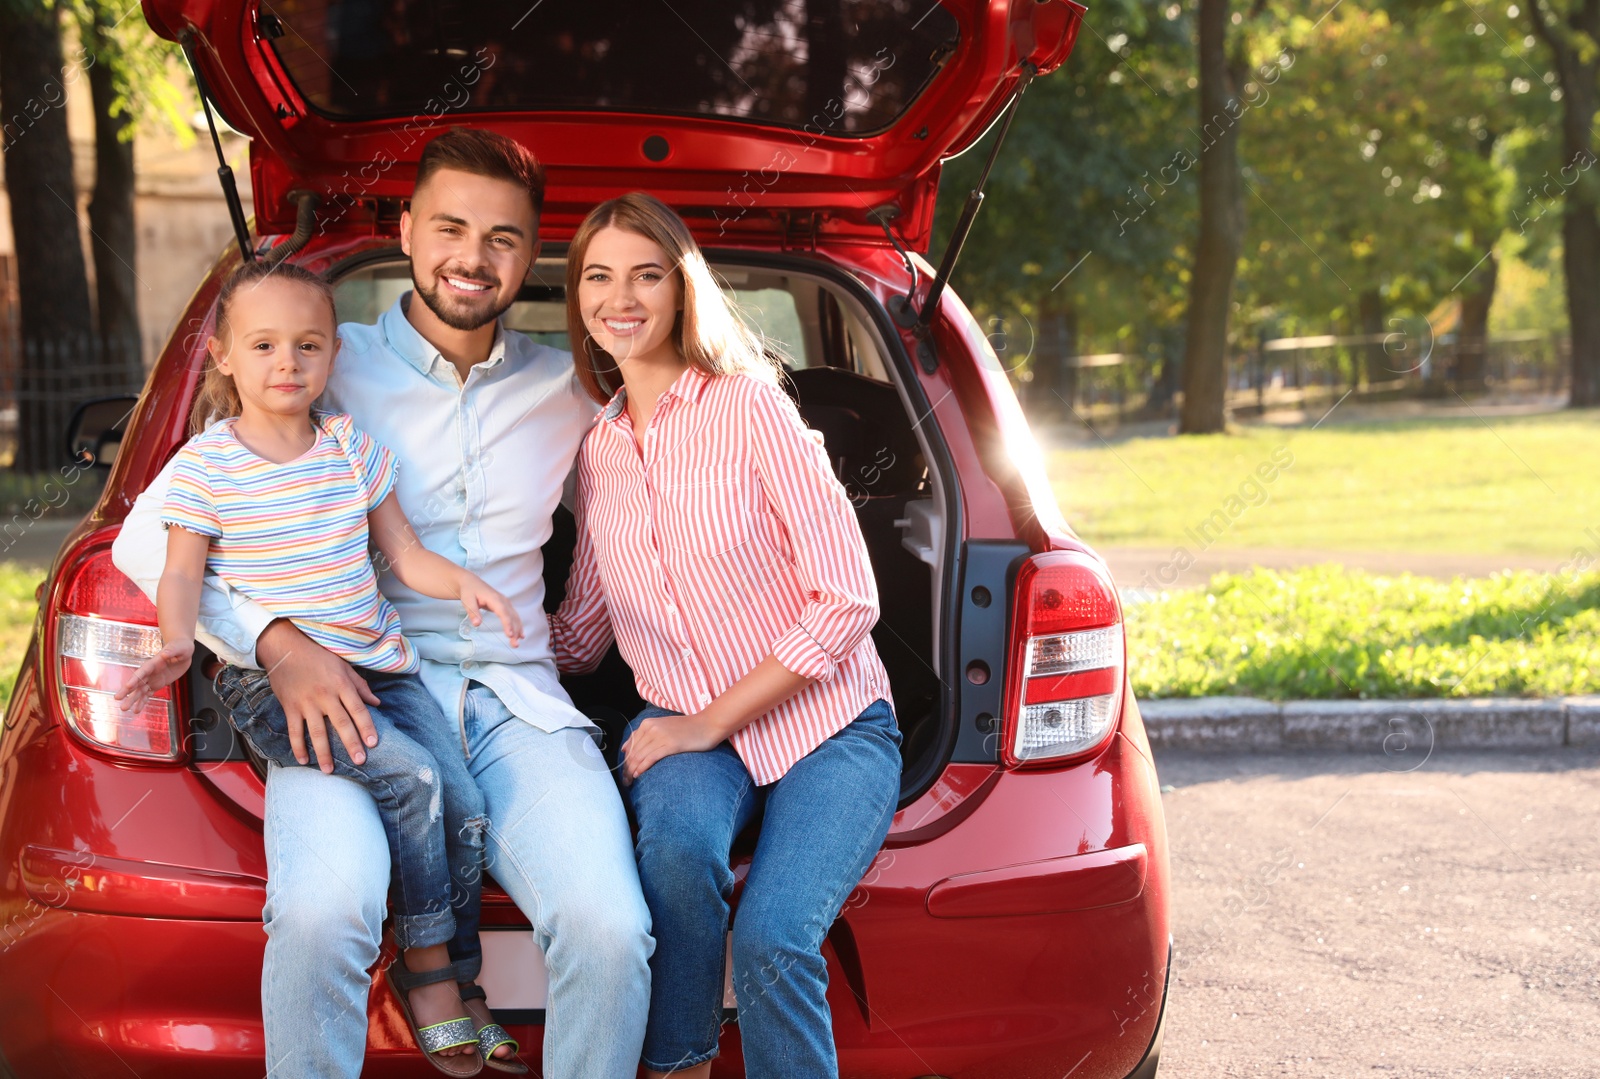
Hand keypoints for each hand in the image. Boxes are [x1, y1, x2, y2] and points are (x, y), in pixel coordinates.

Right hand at [115, 639, 194, 713]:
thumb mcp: (179, 648)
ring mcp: (152, 679)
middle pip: (137, 682)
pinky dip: (142, 702)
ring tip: (124, 709)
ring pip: (140, 691)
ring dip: (132, 699)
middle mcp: (150, 672)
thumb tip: (164, 654)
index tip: (127, 686)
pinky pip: (148, 694)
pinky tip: (136, 711)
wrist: (183, 651)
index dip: (135, 678)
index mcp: (153, 663)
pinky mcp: (157, 684)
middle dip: (127, 690)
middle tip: (117, 698)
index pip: (142, 671)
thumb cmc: (181, 647)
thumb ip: (172, 651)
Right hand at [257, 619, 380, 771]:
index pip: (358, 710)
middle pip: (341, 724)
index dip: (366, 727)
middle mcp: (325, 696)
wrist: (285, 648)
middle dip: (351, 744)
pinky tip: (303, 760)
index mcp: (341, 685)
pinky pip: (294, 731)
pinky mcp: (290, 707)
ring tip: (329, 770)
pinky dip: (297, 747)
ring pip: (316, 732)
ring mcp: (306, 703)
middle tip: (360, 761)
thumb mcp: (344, 666)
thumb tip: (377, 703)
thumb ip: (361, 686)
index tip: (373, 743)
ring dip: (323, 752)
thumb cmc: (318, 656)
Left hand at [458, 573, 523, 647]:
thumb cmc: (468, 591)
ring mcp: (506, 602)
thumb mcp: (467, 601)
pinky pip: (514, 616)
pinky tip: (520, 635)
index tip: (510, 635)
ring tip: (517, 643)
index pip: (503, 612)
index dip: (507, 623)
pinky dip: (518, 625)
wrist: (470, 582)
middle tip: (515, 644)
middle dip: (515, 630)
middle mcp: (503, 600)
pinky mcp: (505, 606)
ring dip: (518, 630)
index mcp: (494, 599)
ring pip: (515, 617)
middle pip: (512, 616)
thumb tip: (476, 624)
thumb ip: (473, 612)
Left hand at [621, 712, 729, 782]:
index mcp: (648, 723)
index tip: (623, 772)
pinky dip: (642, 768)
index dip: (624, 760)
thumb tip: (625, 748)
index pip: (630, 745)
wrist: (708, 724)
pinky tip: (638, 775)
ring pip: (639, 756)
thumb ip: (645, 735)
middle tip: (625, 781)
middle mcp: (651, 728)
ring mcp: (660, 736)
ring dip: (631, 771)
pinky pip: (650, 758)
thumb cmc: (688, 728)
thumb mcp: (663, 727)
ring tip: (629, 782)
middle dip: (626, 768)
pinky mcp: (670, 745)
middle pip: (633, 752)